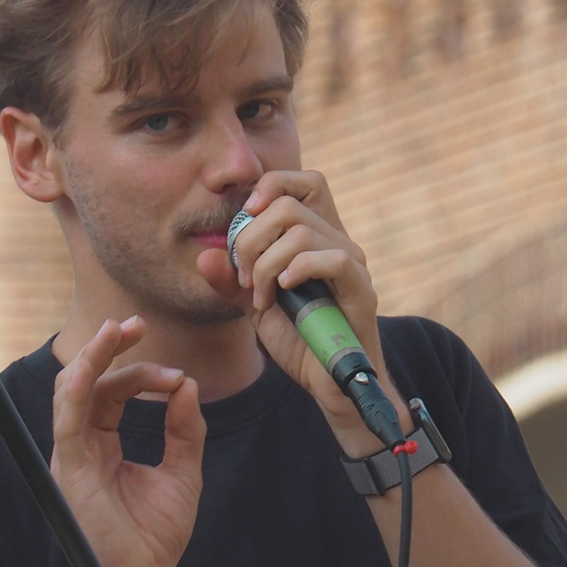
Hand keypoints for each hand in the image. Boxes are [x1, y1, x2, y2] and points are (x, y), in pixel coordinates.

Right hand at [52, 317, 204, 566]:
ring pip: (73, 389)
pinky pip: (68, 415)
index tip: (179, 378)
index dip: (144, 374)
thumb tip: (187, 386)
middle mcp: (85, 444)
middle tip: (137, 324)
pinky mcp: (71, 465)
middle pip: (91, 381)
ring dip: (94, 355)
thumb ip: (185, 430)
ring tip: (117, 329)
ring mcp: (74, 454)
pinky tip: (98, 358)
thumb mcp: (184, 472)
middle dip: (111, 348)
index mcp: (106, 443)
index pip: (116, 392)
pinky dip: (81, 382)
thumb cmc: (157, 535)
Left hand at [196, 170, 409, 454]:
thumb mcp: (254, 305)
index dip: (272, 185)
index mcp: (317, 237)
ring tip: (261, 297)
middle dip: (251, 240)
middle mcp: (339, 242)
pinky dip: (297, 270)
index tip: (245, 215)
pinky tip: (283, 292)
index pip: (304, 182)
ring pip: (301, 232)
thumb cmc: (298, 341)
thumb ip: (232, 280)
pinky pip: (331, 258)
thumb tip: (205, 255)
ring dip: (266, 264)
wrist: (327, 384)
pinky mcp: (361, 290)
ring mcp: (353, 264)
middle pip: (289, 205)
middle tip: (244, 278)